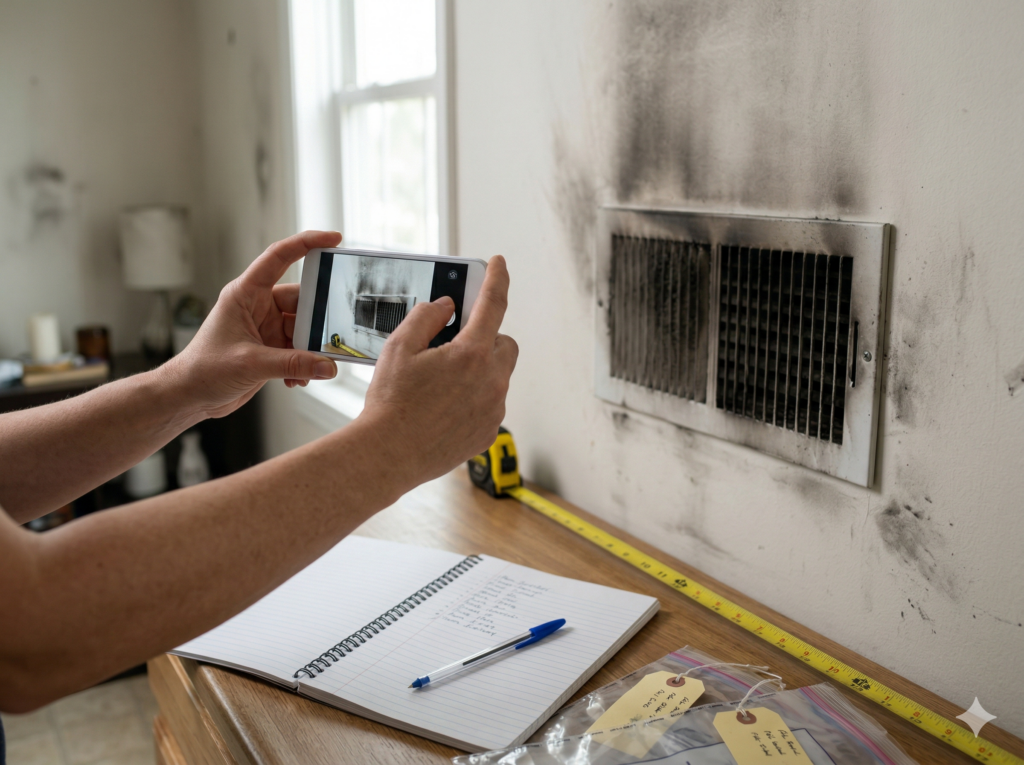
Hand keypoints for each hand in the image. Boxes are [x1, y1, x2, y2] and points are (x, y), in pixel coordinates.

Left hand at [168, 231, 342, 418]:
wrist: (189, 396)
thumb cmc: (203, 370)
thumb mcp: (251, 363)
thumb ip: (293, 364)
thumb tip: (328, 366)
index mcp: (245, 294)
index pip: (279, 257)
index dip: (306, 243)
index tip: (334, 238)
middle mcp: (257, 306)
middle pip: (300, 300)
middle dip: (318, 319)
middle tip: (332, 334)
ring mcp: (265, 328)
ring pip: (303, 328)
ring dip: (311, 349)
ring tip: (313, 366)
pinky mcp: (270, 349)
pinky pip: (299, 350)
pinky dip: (304, 364)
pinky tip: (298, 379)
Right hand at [359, 256, 517, 485]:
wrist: (388, 455)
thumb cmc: (391, 402)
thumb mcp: (399, 347)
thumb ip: (427, 317)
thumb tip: (447, 305)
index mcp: (471, 354)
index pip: (493, 304)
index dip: (496, 278)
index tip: (498, 263)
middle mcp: (491, 380)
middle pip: (504, 344)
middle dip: (486, 338)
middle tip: (456, 345)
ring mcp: (493, 408)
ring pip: (497, 376)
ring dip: (478, 371)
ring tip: (441, 384)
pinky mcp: (489, 431)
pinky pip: (490, 404)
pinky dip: (475, 398)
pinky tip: (444, 407)